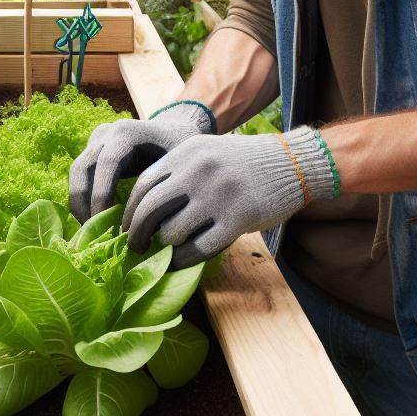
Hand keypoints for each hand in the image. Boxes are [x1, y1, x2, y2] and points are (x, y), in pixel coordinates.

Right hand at [69, 101, 215, 223]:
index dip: (102, 195)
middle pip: (82, 168)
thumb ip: (163, 191)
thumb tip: (148, 231)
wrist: (175, 131)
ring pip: (76, 173)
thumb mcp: (178, 166)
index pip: (107, 163)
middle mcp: (107, 133)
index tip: (107, 224)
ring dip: (79, 203)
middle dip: (83, 203)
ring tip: (91, 231)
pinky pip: (81, 176)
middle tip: (93, 234)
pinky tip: (94, 221)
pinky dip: (83, 199)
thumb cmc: (180, 150)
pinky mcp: (93, 151)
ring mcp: (97, 141)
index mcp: (128, 133)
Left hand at [121, 127, 338, 268]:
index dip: (130, 210)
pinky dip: (183, 261)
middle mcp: (198, 172)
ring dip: (163, 247)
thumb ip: (177, 171)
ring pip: (172, 232)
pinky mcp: (238, 219)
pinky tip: (179, 263)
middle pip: (150, 209)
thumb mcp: (206, 152)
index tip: (126, 226)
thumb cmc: (243, 162)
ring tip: (162, 252)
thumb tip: (143, 207)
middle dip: (136, 233)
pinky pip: (199, 249)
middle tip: (134, 247)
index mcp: (187, 153)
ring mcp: (218, 196)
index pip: (144, 184)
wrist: (291, 162)